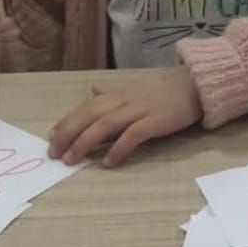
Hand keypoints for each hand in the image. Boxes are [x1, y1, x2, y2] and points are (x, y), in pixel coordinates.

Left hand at [47, 66, 202, 167]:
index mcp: (118, 93)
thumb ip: (113, 92)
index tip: (51, 137)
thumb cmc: (166, 88)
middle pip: (89, 115)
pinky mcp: (156, 121)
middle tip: (54, 153)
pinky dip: (119, 148)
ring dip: (85, 142)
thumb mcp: (135, 86)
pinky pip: (133, 135)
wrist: (196, 83)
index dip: (67, 121)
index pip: (86, 106)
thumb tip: (93, 91)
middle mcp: (125, 100)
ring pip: (105, 124)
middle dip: (68, 133)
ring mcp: (140, 110)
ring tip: (72, 159)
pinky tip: (108, 162)